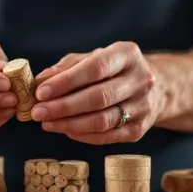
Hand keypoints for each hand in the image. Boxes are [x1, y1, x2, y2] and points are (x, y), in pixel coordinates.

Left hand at [31, 42, 160, 144]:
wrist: (155, 89)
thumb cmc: (114, 70)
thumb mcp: (94, 58)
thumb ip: (68, 67)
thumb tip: (40, 81)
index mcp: (128, 55)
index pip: (96, 68)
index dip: (67, 81)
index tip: (41, 92)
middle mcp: (141, 80)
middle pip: (99, 97)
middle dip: (64, 106)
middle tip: (38, 112)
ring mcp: (143, 106)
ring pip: (103, 121)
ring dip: (70, 124)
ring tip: (47, 123)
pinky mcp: (139, 129)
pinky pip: (107, 137)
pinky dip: (83, 135)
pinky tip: (65, 130)